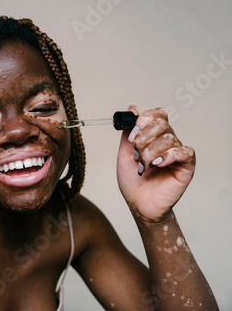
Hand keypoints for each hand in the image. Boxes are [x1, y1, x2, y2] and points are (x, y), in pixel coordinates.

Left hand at [117, 105, 195, 220]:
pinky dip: (167, 157)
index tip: (131, 137)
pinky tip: (157, 166)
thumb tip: (132, 107)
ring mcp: (177, 153)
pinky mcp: (186, 165)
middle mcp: (167, 141)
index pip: (157, 114)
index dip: (143, 121)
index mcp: (153, 136)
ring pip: (169, 138)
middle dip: (143, 139)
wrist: (138, 203)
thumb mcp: (124, 152)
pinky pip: (183, 151)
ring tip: (144, 166)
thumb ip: (128, 131)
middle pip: (161, 123)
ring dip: (150, 153)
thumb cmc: (132, 181)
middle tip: (136, 155)